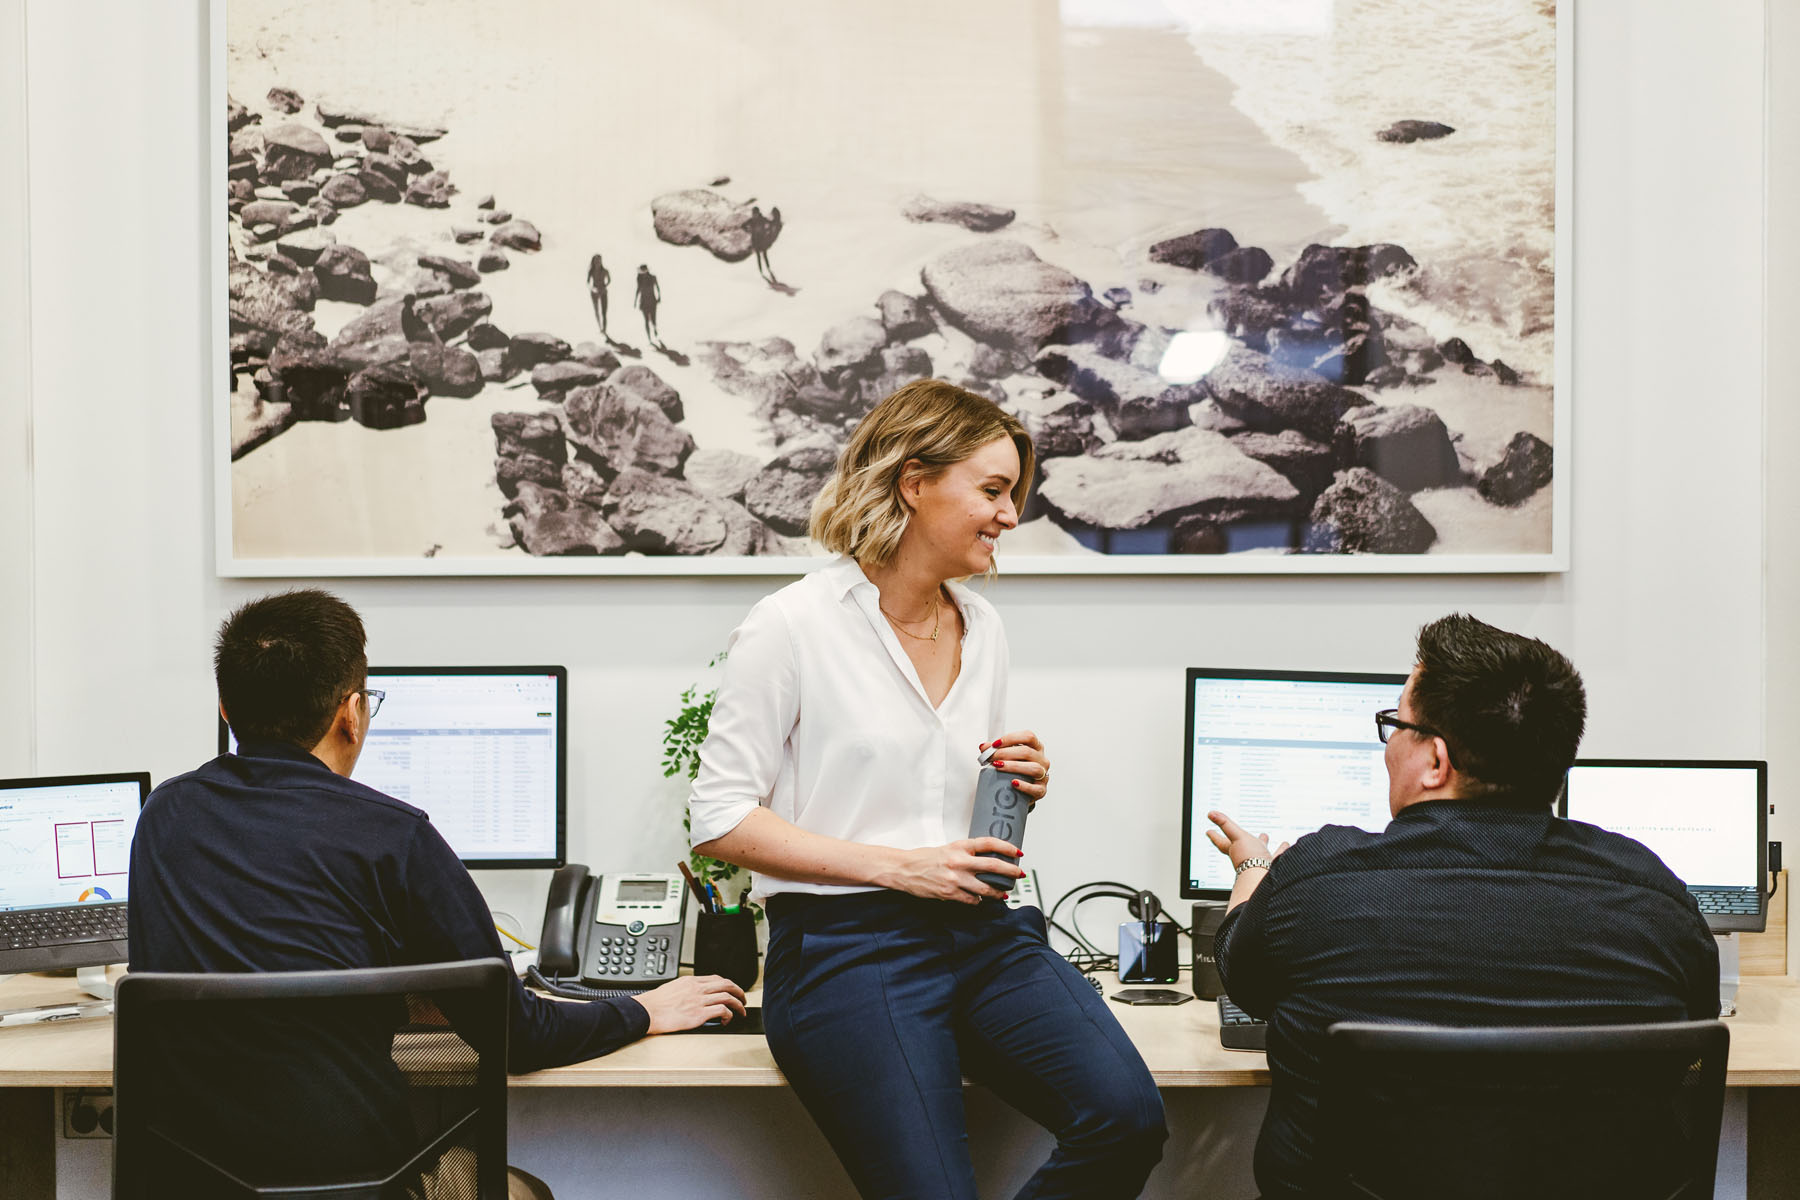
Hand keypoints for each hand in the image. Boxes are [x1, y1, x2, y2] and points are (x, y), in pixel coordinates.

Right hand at [633, 974, 747, 1034]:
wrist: (646, 1012)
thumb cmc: (654, 1003)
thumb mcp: (672, 988)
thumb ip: (686, 989)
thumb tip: (693, 995)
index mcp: (691, 981)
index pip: (716, 978)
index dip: (728, 984)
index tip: (731, 990)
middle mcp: (697, 989)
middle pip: (726, 984)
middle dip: (739, 991)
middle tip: (743, 999)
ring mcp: (699, 1001)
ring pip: (728, 997)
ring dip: (738, 1004)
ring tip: (741, 1011)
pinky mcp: (699, 1014)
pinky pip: (722, 1011)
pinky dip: (728, 1015)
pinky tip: (726, 1020)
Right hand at [882, 837, 1023, 903]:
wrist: (904, 869)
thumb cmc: (924, 858)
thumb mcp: (947, 849)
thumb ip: (966, 853)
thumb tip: (986, 859)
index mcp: (959, 846)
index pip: (989, 843)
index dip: (1006, 847)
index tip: (1017, 851)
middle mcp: (959, 861)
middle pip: (993, 866)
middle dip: (1011, 871)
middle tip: (1019, 874)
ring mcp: (955, 879)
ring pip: (986, 889)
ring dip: (998, 893)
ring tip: (1004, 894)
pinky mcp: (949, 893)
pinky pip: (971, 900)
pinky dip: (978, 901)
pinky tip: (979, 900)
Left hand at [984, 730, 1048, 804]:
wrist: (1021, 792)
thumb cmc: (1016, 770)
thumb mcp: (1007, 757)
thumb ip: (996, 750)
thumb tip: (983, 747)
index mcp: (1036, 747)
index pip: (1028, 736)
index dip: (1011, 738)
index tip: (995, 744)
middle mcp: (1042, 759)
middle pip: (1027, 752)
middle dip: (1006, 753)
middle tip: (991, 757)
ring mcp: (1043, 775)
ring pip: (1033, 768)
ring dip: (1013, 766)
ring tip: (998, 766)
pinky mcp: (1041, 790)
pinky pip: (1036, 788)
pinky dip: (1024, 786)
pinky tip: (1013, 783)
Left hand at [1205, 810, 1289, 869]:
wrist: (1264, 879)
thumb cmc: (1248, 858)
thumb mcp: (1236, 836)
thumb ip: (1225, 824)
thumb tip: (1210, 813)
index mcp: (1235, 850)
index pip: (1221, 842)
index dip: (1215, 836)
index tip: (1208, 831)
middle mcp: (1246, 857)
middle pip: (1241, 846)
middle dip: (1241, 839)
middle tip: (1238, 833)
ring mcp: (1259, 862)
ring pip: (1259, 850)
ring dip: (1262, 842)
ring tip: (1265, 835)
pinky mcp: (1272, 866)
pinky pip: (1276, 855)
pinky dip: (1280, 849)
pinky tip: (1285, 844)